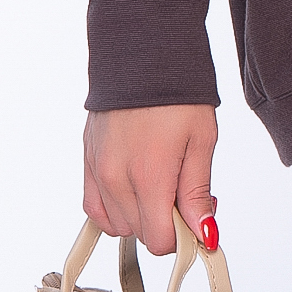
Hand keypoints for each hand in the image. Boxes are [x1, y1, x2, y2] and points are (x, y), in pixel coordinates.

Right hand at [83, 104, 217, 256]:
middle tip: (184, 188)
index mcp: (149, 175)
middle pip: (140, 233)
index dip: (182, 236)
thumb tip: (204, 235)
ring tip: (160, 182)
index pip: (159, 240)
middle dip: (166, 221)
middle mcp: (116, 178)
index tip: (196, 215)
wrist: (143, 51)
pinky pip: (95, 207)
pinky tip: (134, 188)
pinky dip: (114, 208)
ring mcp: (96, 170)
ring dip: (141, 215)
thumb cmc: (178, 91)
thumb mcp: (202, 139)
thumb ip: (198, 193)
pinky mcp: (86, 160)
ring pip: (117, 224)